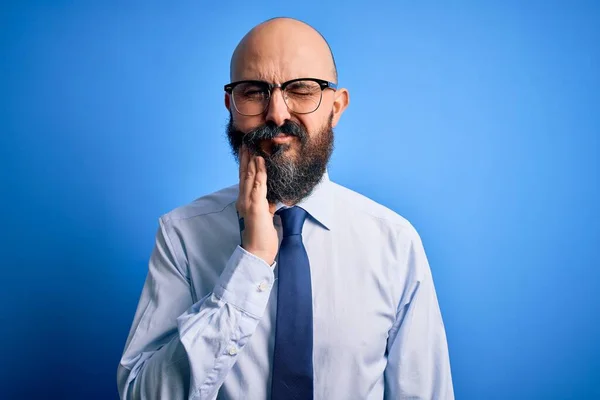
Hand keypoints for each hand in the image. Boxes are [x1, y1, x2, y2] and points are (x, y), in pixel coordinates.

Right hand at [236, 146, 277, 265]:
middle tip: (246, 144)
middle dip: (245, 158)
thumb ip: (266, 206)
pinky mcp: (256, 207)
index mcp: (245, 202)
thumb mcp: (265, 217)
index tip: (247, 153)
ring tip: (253, 147)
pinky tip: (261, 162)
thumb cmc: (261, 237)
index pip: (245, 180)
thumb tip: (272, 199)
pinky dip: (260, 173)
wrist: (257, 252)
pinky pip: (258, 185)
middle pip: (244, 175)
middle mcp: (243, 200)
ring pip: (249, 177)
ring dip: (252, 161)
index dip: (246, 166)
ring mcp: (248, 203)